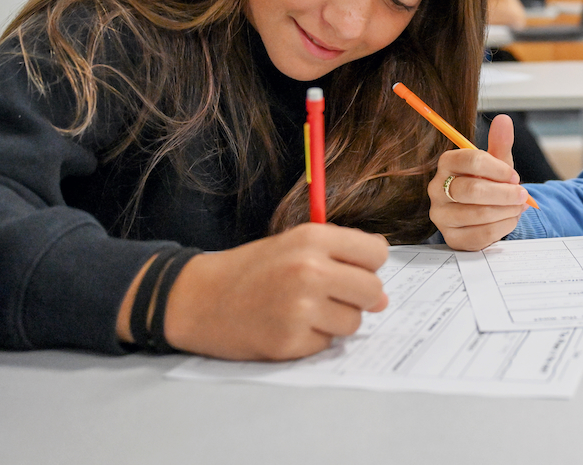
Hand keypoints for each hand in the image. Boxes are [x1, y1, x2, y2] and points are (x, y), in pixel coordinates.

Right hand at [143, 223, 389, 360]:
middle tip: (330, 296)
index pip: (377, 253)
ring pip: (354, 322)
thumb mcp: (294, 245)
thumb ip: (341, 261)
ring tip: (303, 310)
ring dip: (336, 320)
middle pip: (374, 291)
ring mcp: (300, 307)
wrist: (198, 298)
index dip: (368, 265)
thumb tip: (384, 299)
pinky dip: (313, 339)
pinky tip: (287, 326)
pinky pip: (327, 344)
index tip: (352, 270)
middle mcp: (310, 270)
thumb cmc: (251, 270)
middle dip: (359, 297)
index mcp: (314, 238)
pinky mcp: (290, 340)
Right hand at [430, 114, 529, 251]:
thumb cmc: (488, 182)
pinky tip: (510, 219)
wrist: (487, 210)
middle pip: (471, 190)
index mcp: (447, 164)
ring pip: (477, 214)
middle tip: (521, 193)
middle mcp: (436, 189)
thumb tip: (504, 120)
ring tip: (518, 206)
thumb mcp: (496, 163)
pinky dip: (502, 227)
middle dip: (504, 193)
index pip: (469, 160)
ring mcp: (441, 216)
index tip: (514, 175)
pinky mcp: (451, 238)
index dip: (497, 169)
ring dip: (506, 210)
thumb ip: (500, 143)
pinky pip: (480, 235)